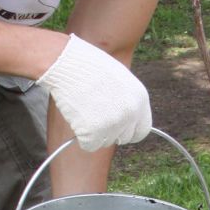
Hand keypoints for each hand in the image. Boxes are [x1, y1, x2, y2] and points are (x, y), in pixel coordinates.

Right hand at [35, 34, 152, 150]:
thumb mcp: (119, 80)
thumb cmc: (89, 67)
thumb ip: (126, 101)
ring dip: (94, 132)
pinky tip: (77, 116)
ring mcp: (113, 124)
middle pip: (123, 138)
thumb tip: (124, 120)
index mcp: (140, 100)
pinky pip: (89, 145)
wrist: (68, 63)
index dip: (128, 131)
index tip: (117, 129)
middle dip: (110, 132)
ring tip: (84, 110)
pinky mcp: (94, 133)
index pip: (142, 130)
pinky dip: (81, 136)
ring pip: (105, 142)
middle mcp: (131, 114)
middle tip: (94, 116)